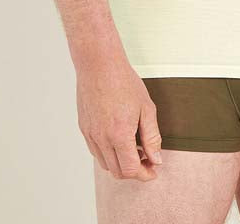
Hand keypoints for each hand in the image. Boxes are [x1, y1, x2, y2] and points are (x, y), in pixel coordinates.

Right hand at [76, 45, 163, 180]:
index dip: (144, 174)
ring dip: (120, 163)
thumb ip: (152, 137)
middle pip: (117, 172)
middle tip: (147, 159)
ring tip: (134, 148)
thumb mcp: (146, 108)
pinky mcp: (84, 129)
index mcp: (119, 134)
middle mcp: (102, 138)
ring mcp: (90, 135)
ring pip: (105, 164)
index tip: (153, 170)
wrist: (99, 65)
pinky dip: (109, 154)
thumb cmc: (124, 82)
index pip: (130, 170)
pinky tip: (119, 140)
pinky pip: (96, 151)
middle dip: (134, 171)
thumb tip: (156, 159)